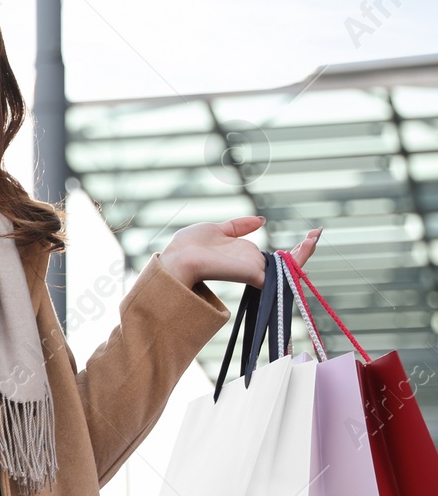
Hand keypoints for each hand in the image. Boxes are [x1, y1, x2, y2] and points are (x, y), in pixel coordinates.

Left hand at [158, 215, 321, 289]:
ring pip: (288, 267)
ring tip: (315, 237)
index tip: (311, 234)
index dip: (294, 248)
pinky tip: (309, 246)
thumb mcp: (218, 229)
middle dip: (304, 250)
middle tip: (317, 233)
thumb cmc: (190, 247)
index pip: (276, 256)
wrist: (178, 258)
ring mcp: (254, 271)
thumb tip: (261, 220)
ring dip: (305, 253)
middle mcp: (252, 265)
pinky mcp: (253, 275)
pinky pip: (281, 273)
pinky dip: (297, 261)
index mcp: (245, 255)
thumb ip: (240, 226)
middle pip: (286, 262)